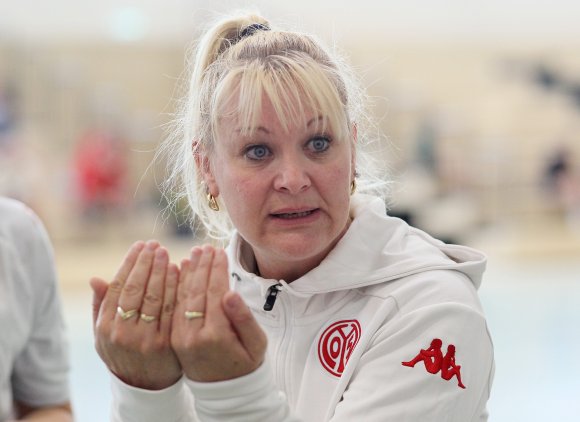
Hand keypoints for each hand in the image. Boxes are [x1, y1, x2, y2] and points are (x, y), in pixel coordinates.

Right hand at [91, 240, 181, 389]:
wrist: (144, 385)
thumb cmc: (123, 352)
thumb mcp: (103, 334)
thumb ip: (100, 307)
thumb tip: (95, 278)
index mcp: (105, 327)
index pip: (118, 287)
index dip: (130, 263)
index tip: (139, 246)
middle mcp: (122, 332)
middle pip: (136, 289)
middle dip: (146, 263)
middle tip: (155, 244)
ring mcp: (144, 339)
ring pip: (154, 297)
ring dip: (161, 271)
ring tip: (166, 253)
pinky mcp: (165, 343)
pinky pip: (171, 310)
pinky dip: (175, 288)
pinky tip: (179, 272)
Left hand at [171, 245, 266, 381]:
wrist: (225, 392)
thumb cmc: (246, 364)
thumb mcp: (256, 344)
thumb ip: (244, 318)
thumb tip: (231, 293)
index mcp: (216, 335)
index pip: (215, 292)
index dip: (217, 269)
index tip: (219, 251)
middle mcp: (194, 336)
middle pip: (196, 292)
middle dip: (201, 266)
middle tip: (205, 246)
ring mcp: (181, 338)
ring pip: (181, 298)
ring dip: (187, 273)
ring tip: (193, 253)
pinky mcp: (174, 338)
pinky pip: (173, 307)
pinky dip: (177, 287)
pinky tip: (181, 271)